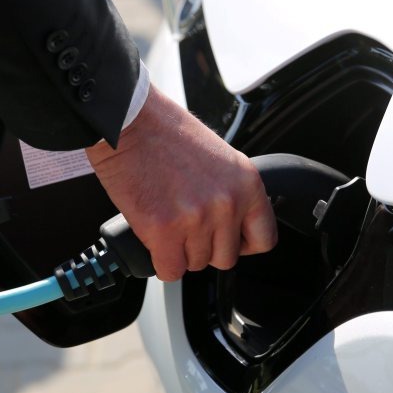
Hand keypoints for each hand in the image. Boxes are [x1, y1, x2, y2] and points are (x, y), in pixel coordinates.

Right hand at [85, 85, 276, 281]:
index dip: (241, 244)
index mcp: (246, 183)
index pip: (263, 238)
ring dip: (178, 251)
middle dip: (203, 247)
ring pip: (195, 264)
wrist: (129, 122)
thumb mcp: (218, 157)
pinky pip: (170, 271)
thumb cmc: (164, 131)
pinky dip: (160, 261)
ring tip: (165, 221)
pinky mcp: (164, 230)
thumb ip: (229, 192)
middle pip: (224, 258)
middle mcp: (227, 203)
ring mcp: (196, 219)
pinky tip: (153, 239)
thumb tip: (228, 223)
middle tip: (185, 227)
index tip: (227, 240)